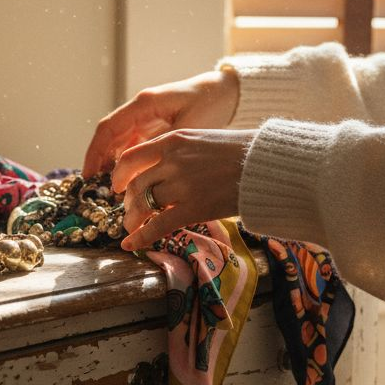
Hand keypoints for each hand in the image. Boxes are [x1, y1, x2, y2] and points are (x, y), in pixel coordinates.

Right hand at [82, 68, 239, 176]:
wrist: (226, 93)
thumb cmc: (210, 104)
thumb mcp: (189, 127)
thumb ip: (165, 147)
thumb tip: (144, 172)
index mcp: (144, 104)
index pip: (109, 128)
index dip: (95, 152)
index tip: (88, 174)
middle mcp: (140, 110)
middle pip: (110, 136)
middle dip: (99, 162)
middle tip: (93, 188)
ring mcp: (146, 118)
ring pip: (120, 142)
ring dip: (113, 164)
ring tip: (110, 189)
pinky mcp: (154, 127)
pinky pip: (134, 145)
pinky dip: (128, 162)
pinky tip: (129, 181)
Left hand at [111, 128, 259, 250]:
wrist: (267, 164)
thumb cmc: (241, 151)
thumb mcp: (203, 138)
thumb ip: (178, 150)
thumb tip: (160, 166)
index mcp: (173, 141)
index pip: (131, 158)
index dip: (119, 175)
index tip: (117, 186)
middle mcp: (172, 161)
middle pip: (135, 185)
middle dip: (128, 202)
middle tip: (129, 211)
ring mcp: (181, 185)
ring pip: (143, 205)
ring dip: (133, 219)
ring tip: (132, 227)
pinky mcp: (193, 209)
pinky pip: (158, 225)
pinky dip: (141, 238)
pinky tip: (131, 246)